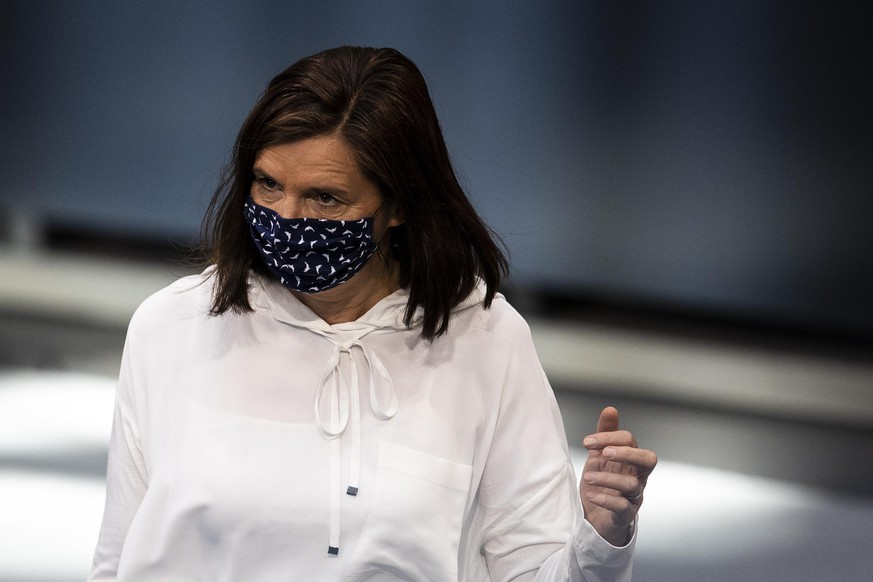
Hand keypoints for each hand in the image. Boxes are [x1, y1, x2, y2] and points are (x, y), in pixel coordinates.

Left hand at [580, 406, 656, 545]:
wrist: (593, 517)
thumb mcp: (600, 456)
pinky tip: (591, 495)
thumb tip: (611, 409)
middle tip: (605, 454)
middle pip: (649, 459)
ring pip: (633, 484)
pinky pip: (623, 506)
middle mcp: (637, 476)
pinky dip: (606, 499)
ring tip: (588, 478)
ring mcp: (634, 496)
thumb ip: (606, 434)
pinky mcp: (626, 514)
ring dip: (608, 478)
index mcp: (631, 459)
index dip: (610, 437)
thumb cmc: (601, 483)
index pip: (630, 440)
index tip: (587, 442)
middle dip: (627, 453)